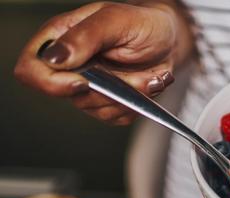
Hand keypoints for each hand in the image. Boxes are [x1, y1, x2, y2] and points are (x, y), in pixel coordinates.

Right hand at [14, 1, 191, 124]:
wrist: (169, 40)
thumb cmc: (144, 23)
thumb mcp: (117, 20)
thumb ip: (86, 36)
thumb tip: (55, 58)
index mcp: (61, 38)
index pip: (32, 70)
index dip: (51, 83)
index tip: (83, 82)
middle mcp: (71, 65)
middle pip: (71, 96)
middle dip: (112, 88)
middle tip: (141, 73)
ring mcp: (89, 87)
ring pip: (99, 109)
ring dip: (132, 95)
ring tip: (150, 74)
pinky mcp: (109, 103)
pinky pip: (118, 116)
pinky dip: (139, 103)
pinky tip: (149, 83)